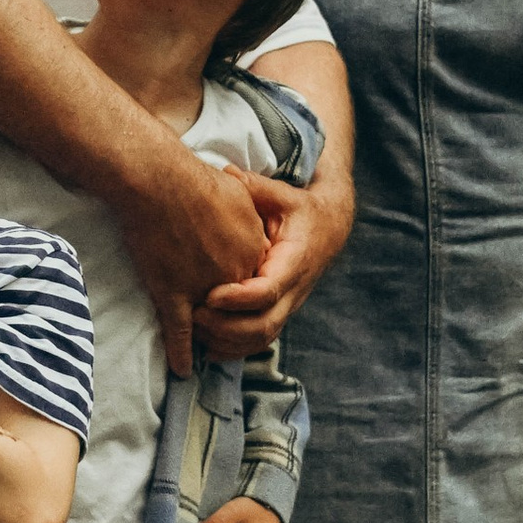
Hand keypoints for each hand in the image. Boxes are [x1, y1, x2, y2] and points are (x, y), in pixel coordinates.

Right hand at [107, 148, 270, 373]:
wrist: (160, 182)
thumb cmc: (196, 179)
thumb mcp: (238, 191)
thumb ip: (247, 206)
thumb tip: (247, 212)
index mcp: (253, 251)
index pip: (254, 279)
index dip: (241, 283)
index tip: (230, 284)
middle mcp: (234, 276)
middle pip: (235, 306)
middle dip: (227, 314)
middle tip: (215, 316)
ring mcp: (204, 290)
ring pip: (210, 324)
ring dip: (207, 337)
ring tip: (203, 344)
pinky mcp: (174, 296)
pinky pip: (179, 333)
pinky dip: (180, 353)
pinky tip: (182, 371)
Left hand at [193, 168, 354, 358]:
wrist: (328, 229)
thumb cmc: (299, 210)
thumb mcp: (282, 195)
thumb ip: (256, 188)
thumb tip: (228, 174)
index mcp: (294, 262)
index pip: (268, 291)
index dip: (239, 298)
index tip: (211, 296)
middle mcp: (293, 291)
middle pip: (263, 326)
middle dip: (227, 327)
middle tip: (193, 316)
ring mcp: (287, 307)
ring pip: (260, 339)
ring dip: (227, 342)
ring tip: (193, 330)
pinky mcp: (278, 314)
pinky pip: (257, 342)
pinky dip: (232, 349)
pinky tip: (206, 343)